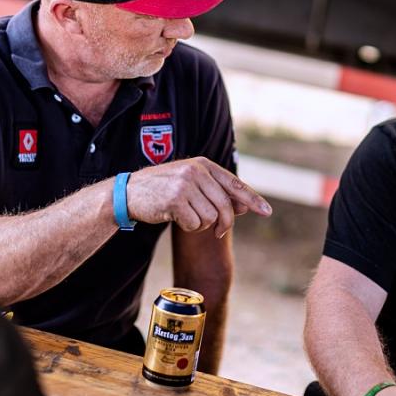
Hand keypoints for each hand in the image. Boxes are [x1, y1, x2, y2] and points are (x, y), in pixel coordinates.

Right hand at [126, 157, 271, 237]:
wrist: (128, 192)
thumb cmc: (162, 190)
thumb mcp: (191, 185)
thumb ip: (216, 193)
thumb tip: (245, 206)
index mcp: (203, 164)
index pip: (234, 183)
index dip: (252, 199)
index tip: (266, 212)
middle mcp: (196, 171)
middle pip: (225, 206)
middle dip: (224, 223)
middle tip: (218, 231)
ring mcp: (185, 184)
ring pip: (211, 217)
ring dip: (201, 223)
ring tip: (185, 215)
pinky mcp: (175, 199)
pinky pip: (195, 224)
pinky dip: (188, 227)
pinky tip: (174, 217)